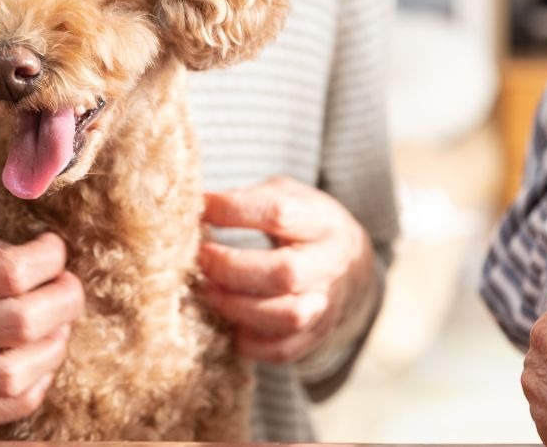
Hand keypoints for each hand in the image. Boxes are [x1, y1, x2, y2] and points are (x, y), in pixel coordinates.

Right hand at [0, 192, 83, 426]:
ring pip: (12, 374)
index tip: (52, 247)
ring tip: (57, 322)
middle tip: (68, 283)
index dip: (48, 257)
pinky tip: (38, 359)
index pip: (7, 272)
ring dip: (54, 346)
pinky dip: (32, 389)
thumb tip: (21, 251)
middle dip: (65, 299)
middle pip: (19, 323)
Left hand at [198, 177, 376, 363]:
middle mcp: (330, 264)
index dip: (233, 211)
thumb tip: (196, 204)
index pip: (280, 214)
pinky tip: (231, 323)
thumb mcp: (287, 195)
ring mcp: (326, 304)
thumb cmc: (304, 224)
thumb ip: (248, 198)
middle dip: (231, 267)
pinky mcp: (315, 335)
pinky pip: (283, 350)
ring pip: (287, 316)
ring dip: (238, 307)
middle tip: (201, 257)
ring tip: (209, 291)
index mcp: (321, 221)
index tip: (201, 208)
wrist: (351, 265)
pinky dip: (250, 342)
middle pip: (285, 273)